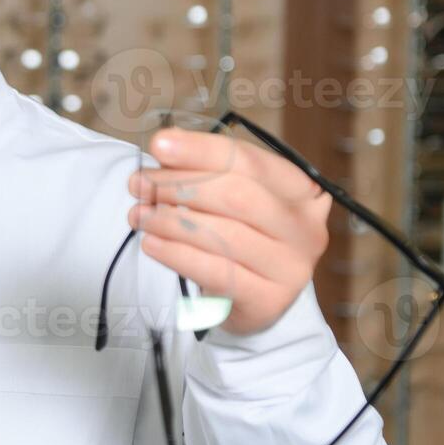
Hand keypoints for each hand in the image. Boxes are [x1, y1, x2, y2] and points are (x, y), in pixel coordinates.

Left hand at [127, 127, 331, 335]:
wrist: (254, 298)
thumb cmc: (241, 235)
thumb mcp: (230, 197)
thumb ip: (206, 170)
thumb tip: (166, 145)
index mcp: (301, 189)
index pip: (249, 160)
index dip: (201, 150)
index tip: (158, 144)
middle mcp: (305, 226)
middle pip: (237, 196)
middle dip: (181, 186)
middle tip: (140, 185)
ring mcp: (291, 267)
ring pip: (224, 235)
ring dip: (171, 221)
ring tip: (138, 214)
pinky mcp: (269, 300)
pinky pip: (215, 272)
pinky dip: (176, 254)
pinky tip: (151, 243)